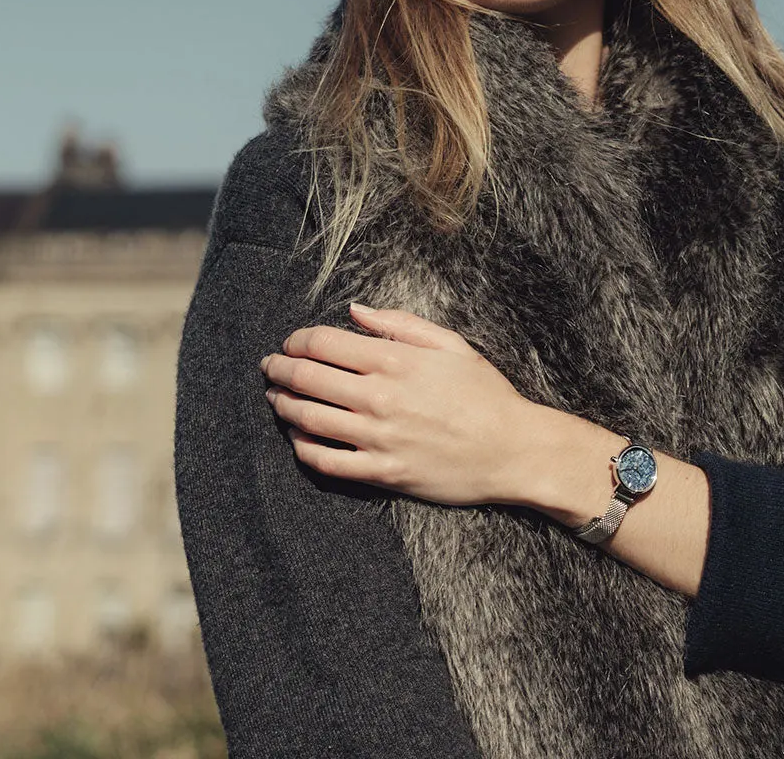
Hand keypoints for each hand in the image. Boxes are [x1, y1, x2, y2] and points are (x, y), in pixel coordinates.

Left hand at [260, 303, 535, 506]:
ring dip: (283, 405)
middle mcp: (380, 397)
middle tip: (270, 366)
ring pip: (308, 419)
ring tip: (275, 397)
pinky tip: (297, 437)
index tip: (292, 342)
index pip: (325, 343)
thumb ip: (401, 323)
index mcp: (395, 360)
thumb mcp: (451, 345)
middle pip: (307, 378)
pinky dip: (302, 447)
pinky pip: (326, 461)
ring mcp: (378, 437)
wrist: (512, 449)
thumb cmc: (485, 394)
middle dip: (280, 368)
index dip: (298, 340)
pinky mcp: (382, 472)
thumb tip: (356, 310)